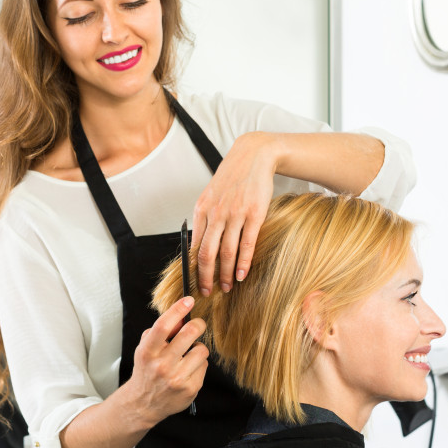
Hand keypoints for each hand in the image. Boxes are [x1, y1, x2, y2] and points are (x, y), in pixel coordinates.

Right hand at [125, 296, 207, 428]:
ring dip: (197, 349)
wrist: (144, 403)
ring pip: (201, 350)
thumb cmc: (147, 370)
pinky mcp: (190, 389)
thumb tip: (181, 316)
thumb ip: (160, 331)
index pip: (163, 325)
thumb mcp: (146, 348)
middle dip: (198, 324)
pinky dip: (198, 365)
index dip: (177, 310)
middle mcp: (161, 365)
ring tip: (188, 355)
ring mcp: (177, 378)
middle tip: (197, 325)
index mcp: (147, 352)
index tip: (188, 300)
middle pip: (189, 333)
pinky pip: (204, 366)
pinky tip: (188, 370)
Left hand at [192, 132, 276, 294]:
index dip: (193, 267)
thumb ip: (205, 218)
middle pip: (207, 253)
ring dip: (226, 274)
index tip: (194, 281)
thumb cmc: (232, 178)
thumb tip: (199, 244)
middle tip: (207, 292)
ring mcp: (235, 214)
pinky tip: (242, 274)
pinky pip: (247, 244)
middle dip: (206, 277)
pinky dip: (243, 263)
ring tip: (227, 286)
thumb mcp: (211, 195)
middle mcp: (216, 213)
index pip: (194, 246)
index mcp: (201, 209)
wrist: (253, 156)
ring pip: (227, 252)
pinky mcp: (254, 215)